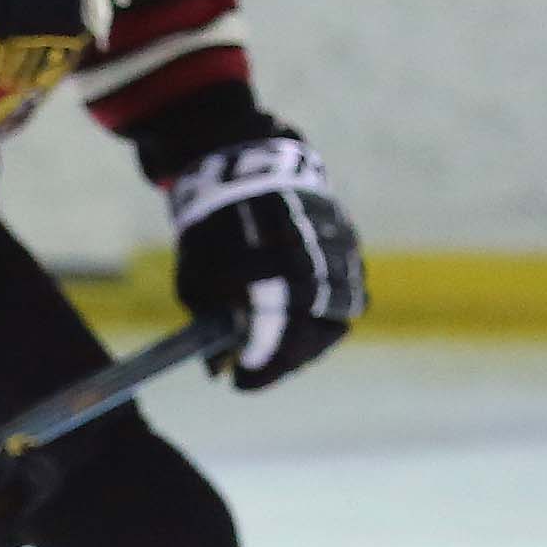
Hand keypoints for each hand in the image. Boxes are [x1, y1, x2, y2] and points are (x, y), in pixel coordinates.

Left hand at [164, 135, 364, 388]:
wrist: (241, 163)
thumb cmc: (211, 228)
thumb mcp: (193, 276)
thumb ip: (209, 323)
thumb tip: (219, 370)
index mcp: (265, 272)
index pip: (275, 339)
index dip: (261, 369)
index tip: (241, 383)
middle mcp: (306, 259)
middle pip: (312, 332)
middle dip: (286, 357)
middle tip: (264, 365)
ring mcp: (332, 247)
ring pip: (341, 310)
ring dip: (312, 334)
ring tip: (285, 341)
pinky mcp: (348, 236)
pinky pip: (353, 285)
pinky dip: (331, 305)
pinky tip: (304, 311)